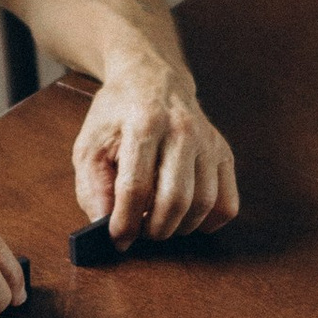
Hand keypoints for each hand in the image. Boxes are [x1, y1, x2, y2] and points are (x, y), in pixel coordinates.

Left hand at [74, 56, 239, 244]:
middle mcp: (183, 130)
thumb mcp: (89, 144)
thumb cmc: (117, 115)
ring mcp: (208, 141)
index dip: (125, 222)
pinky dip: (208, 221)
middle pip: (175, 200)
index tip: (117, 238)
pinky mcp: (224, 152)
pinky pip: (227, 203)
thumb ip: (92, 187)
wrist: (151, 78)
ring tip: (158, 223)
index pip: (136, 187)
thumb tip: (104, 224)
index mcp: (144, 123)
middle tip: (139, 232)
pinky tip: (186, 217)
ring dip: (178, 227)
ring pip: (203, 204)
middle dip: (154, 229)